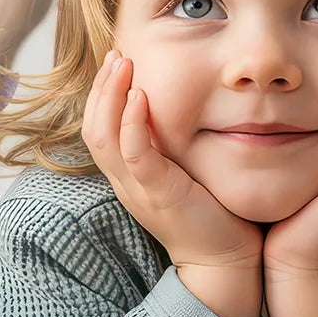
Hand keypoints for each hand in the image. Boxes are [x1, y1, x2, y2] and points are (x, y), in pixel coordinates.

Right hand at [82, 49, 263, 269]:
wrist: (225, 262)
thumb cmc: (214, 215)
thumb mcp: (186, 172)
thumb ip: (176, 146)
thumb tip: (187, 111)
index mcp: (129, 176)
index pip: (98, 129)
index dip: (102, 94)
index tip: (117, 62)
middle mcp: (125, 181)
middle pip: (92, 127)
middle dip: (101, 87)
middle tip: (115, 54)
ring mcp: (138, 189)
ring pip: (103, 137)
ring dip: (110, 96)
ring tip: (122, 64)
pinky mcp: (158, 194)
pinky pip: (133, 155)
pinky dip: (131, 124)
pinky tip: (140, 96)